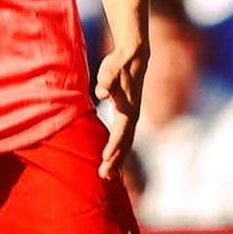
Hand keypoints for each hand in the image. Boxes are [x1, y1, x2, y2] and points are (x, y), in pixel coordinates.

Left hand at [95, 44, 147, 178]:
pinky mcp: (125, 113)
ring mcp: (129, 116)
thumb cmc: (119, 64)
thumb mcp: (110, 72)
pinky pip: (121, 137)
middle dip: (115, 161)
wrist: (131, 56)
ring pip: (125, 142)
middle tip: (104, 176)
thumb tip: (101, 92)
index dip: (112, 148)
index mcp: (129, 110)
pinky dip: (116, 150)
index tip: (104, 161)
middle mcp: (131, 116)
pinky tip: (110, 158)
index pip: (120, 134)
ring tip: (108, 175)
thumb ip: (106, 82)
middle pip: (124, 143)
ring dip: (117, 159)